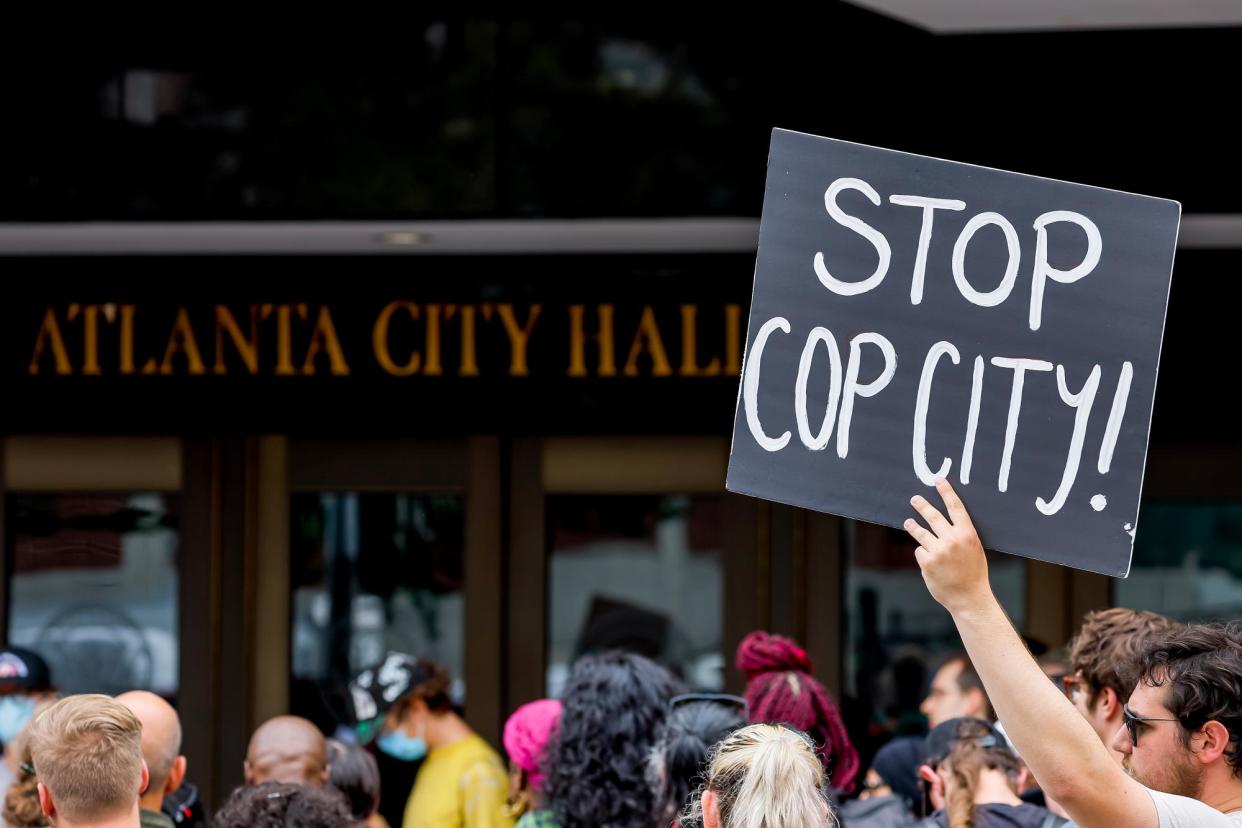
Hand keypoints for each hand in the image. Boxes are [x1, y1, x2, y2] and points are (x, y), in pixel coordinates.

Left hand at [904, 478, 990, 613]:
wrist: (969, 597)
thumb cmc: (973, 573)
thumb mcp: (974, 549)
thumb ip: (961, 535)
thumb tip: (945, 520)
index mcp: (967, 534)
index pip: (955, 507)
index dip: (946, 492)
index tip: (938, 480)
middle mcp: (952, 540)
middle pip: (933, 516)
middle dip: (922, 505)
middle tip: (915, 499)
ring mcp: (938, 550)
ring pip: (920, 532)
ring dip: (913, 526)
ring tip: (908, 522)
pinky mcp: (927, 562)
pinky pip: (919, 551)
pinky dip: (923, 555)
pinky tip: (930, 563)